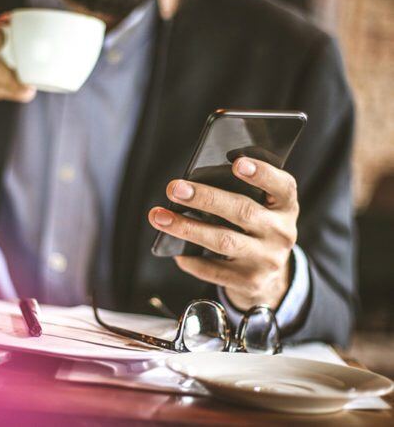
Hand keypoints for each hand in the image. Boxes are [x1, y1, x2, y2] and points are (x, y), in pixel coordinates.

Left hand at [149, 158, 298, 310]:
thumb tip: (192, 184)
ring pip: (223, 241)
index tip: (237, 163)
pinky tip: (175, 251)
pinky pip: (214, 270)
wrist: (271, 280)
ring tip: (160, 217)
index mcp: (285, 207)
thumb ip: (243, 194)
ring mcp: (266, 260)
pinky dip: (191, 260)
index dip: (262, 173)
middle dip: (205, 198)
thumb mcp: (263, 210)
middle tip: (175, 189)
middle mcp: (281, 233)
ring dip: (187, 228)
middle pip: (243, 211)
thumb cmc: (257, 230)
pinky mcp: (250, 282)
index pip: (282, 186)